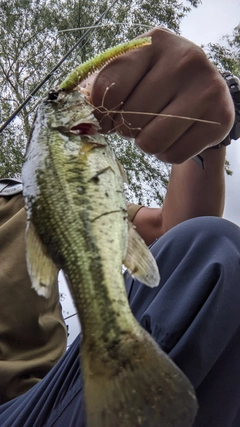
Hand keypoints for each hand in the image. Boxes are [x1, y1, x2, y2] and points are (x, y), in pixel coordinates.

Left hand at [90, 28, 234, 163]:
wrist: (203, 94)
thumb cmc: (157, 86)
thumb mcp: (131, 75)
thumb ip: (100, 88)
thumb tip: (73, 113)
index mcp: (153, 43)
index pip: (109, 88)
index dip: (101, 114)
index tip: (108, 118)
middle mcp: (184, 60)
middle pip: (130, 119)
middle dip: (128, 129)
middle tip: (140, 121)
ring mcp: (206, 89)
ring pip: (151, 142)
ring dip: (147, 143)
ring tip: (157, 128)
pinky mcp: (219, 119)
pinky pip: (173, 155)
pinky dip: (167, 153)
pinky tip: (175, 136)